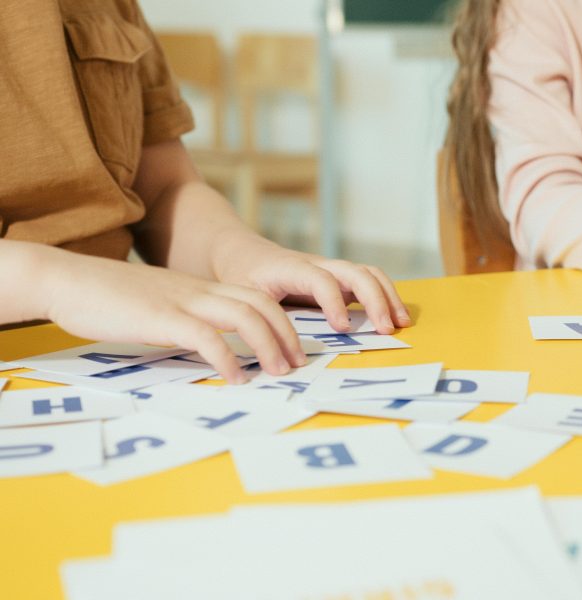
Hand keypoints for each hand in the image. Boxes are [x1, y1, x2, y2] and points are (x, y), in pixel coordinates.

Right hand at [36, 249, 304, 382]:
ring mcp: (182, 301)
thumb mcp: (157, 305)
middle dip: (287, 334)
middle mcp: (198, 290)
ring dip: (268, 345)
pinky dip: (229, 358)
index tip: (292, 348)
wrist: (64, 279)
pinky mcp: (161, 317)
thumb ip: (183, 319)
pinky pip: (207, 336)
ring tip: (278, 372)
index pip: (255, 297)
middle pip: (261, 304)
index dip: (281, 321)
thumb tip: (203, 345)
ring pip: (244, 315)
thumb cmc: (105, 298)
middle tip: (298, 364)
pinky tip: (237, 378)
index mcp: (199, 288)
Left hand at [211, 237, 410, 334]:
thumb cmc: (241, 277)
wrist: (242, 253)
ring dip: (388, 297)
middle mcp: (318, 265)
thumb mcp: (241, 296)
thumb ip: (258, 322)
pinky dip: (385, 296)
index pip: (322, 280)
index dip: (335, 303)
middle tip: (386, 329)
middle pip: (357, 272)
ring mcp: (331, 270)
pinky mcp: (338, 279)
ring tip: (401, 323)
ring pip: (369, 274)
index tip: (343, 328)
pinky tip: (394, 317)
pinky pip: (369, 281)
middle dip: (376, 300)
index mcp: (292, 268)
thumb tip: (278, 357)